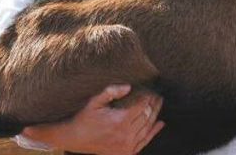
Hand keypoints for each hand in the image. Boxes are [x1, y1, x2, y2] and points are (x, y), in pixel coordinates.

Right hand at [22, 84, 164, 154]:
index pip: (142, 106)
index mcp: (120, 120)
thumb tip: (129, 87)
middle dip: (154, 105)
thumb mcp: (95, 101)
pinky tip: (160, 123)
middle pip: (147, 116)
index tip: (151, 91)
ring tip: (159, 105)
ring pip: (147, 128)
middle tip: (158, 96)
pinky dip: (153, 132)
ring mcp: (127, 145)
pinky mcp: (126, 152)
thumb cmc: (85, 118)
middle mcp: (126, 134)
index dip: (148, 97)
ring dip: (155, 116)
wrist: (75, 139)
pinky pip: (144, 141)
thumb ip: (112, 92)